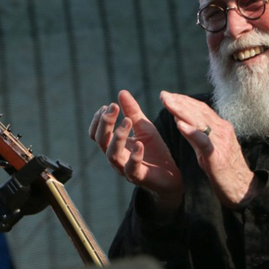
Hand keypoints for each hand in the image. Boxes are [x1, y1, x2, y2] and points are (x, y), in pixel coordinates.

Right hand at [89, 90, 182, 213]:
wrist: (172, 175)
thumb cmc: (154, 151)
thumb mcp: (144, 127)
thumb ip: (132, 111)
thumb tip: (121, 92)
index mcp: (114, 145)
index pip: (96, 133)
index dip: (98, 120)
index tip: (108, 106)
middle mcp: (116, 157)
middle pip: (100, 141)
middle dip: (105, 123)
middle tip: (113, 108)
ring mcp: (125, 168)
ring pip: (112, 154)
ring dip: (118, 136)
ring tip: (127, 121)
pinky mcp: (139, 177)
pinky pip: (131, 169)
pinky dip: (134, 156)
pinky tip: (140, 144)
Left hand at [160, 91, 260, 208]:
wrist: (243, 189)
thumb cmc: (223, 168)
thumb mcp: (206, 148)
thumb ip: (194, 134)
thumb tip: (179, 119)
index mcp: (220, 127)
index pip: (200, 108)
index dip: (183, 100)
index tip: (168, 95)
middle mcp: (222, 130)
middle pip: (198, 111)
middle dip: (179, 101)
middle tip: (163, 95)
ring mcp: (221, 142)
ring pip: (200, 122)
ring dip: (182, 110)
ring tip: (168, 102)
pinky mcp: (218, 157)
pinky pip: (204, 142)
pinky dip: (192, 132)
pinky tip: (180, 125)